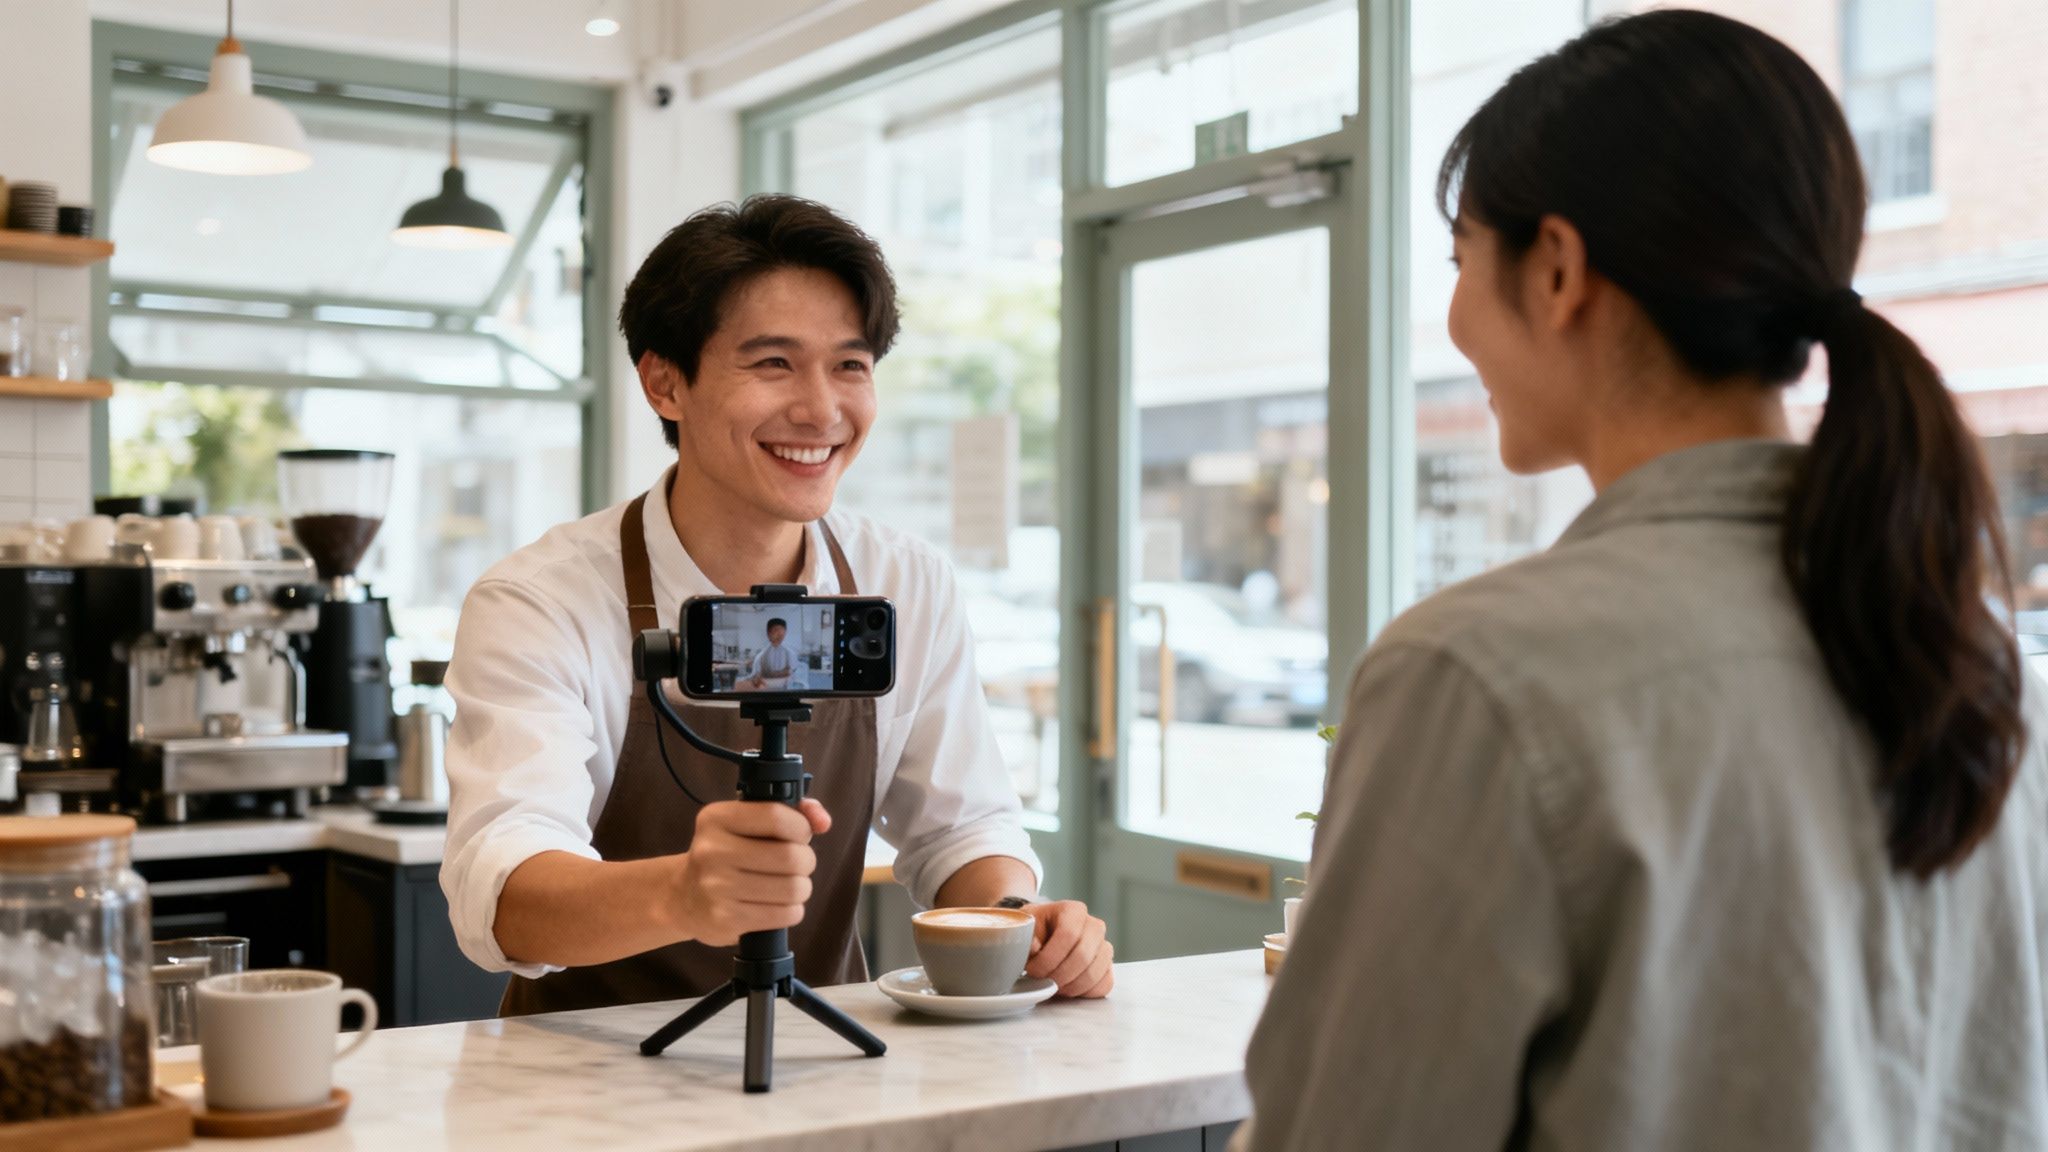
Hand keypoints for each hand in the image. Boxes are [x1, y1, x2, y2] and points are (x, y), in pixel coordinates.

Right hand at [672, 799, 830, 946]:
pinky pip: (784, 914)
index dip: (801, 827)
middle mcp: (712, 851)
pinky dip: (792, 910)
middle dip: (806, 861)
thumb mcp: (746, 823)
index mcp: (716, 818)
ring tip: (788, 885)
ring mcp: (716, 888)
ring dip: (801, 888)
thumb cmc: (726, 855)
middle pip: (790, 856)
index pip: (777, 817)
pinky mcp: (725, 920)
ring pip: (793, 888)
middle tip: (797, 865)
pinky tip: (778, 905)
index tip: (799, 835)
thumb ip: (791, 812)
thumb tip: (823, 821)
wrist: (683, 897)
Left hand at [1023, 900, 1112, 997]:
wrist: (1045, 935)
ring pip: (1094, 973)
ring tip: (1054, 986)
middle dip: (1059, 976)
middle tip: (1043, 981)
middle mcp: (1094, 926)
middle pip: (1083, 957)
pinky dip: (1084, 992)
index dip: (1049, 958)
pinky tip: (1068, 988)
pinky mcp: (1108, 966)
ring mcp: (1104, 946)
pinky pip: (1104, 984)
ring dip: (1070, 987)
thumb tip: (1034, 948)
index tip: (1033, 970)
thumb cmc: (1035, 931)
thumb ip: (1027, 937)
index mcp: (1073, 911)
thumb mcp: (1025, 928)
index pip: (1068, 935)